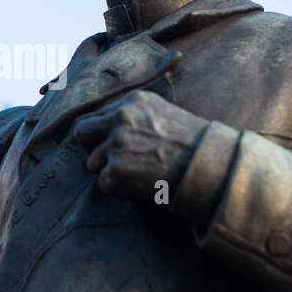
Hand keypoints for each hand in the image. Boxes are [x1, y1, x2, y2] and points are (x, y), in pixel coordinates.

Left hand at [71, 90, 207, 200]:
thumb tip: (112, 130)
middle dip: (91, 147)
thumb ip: (137, 117)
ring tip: (136, 175)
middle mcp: (120, 118)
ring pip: (92, 162)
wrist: (209, 166)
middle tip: (109, 160)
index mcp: (132, 102)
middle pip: (82, 132)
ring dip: (109, 171)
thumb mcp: (165, 115)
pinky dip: (118, 189)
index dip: (103, 133)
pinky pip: (103, 183)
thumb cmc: (194, 145)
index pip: (98, 115)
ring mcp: (115, 145)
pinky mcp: (115, 171)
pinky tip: (140, 185)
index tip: (112, 144)